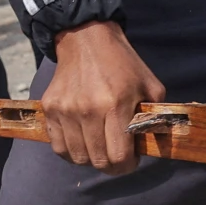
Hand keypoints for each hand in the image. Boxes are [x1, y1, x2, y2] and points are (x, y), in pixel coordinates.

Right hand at [41, 21, 165, 174]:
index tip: (131, 159)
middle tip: (116, 155)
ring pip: (76, 157)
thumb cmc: (123, 63)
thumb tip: (154, 145)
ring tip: (99, 146)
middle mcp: (88, 110)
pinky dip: (70, 150)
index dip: (128, 166)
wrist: (86, 38)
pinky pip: (58, 146)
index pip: (119, 157)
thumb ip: (155, 117)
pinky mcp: (50, 109)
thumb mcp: (150, 85)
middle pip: (97, 161)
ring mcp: (66, 110)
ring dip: (90, 158)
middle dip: (111, 165)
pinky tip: (81, 140)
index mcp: (116, 105)